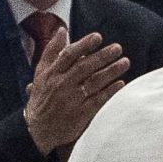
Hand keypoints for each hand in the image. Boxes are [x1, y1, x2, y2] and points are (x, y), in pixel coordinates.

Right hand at [24, 31, 130, 154]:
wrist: (37, 131)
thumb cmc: (41, 99)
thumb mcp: (40, 73)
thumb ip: (51, 51)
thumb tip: (62, 30)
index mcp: (52, 74)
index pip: (68, 56)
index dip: (83, 45)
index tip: (98, 37)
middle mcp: (61, 86)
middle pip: (84, 68)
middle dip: (102, 56)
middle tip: (117, 48)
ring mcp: (71, 101)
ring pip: (93, 83)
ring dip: (111, 72)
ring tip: (125, 62)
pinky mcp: (80, 115)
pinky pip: (97, 100)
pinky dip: (110, 92)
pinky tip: (121, 84)